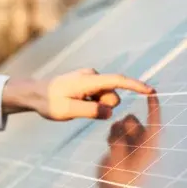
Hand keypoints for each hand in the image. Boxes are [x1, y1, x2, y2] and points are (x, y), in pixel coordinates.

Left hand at [3, 68, 153, 120]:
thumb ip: (89, 111)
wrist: (34, 93)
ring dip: (96, 106)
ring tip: (75, 106)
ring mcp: (90, 79)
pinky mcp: (88, 84)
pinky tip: (76, 104)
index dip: (135, 86)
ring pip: (106, 98)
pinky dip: (92, 104)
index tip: (151, 91)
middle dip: (104, 107)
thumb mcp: (66, 111)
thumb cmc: (48, 102)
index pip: (117, 81)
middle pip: (112, 95)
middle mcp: (92, 76)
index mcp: (88, 80)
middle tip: (81, 109)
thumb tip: (110, 111)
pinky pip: (99, 97)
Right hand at [99, 93, 161, 187]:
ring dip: (117, 130)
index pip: (154, 124)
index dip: (154, 108)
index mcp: (149, 149)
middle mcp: (143, 145)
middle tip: (115, 139)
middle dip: (125, 125)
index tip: (152, 92)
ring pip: (125, 126)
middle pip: (135, 123)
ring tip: (111, 144)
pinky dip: (113, 135)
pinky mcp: (123, 148)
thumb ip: (118, 143)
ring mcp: (133, 147)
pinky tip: (110, 145)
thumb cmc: (119, 183)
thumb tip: (118, 125)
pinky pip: (118, 133)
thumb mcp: (117, 163)